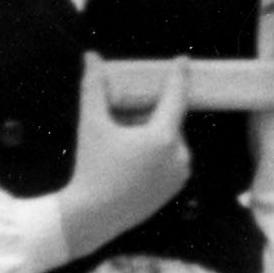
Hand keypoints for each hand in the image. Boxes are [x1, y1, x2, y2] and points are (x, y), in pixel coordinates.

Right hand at [50, 62, 196, 257]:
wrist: (92, 216)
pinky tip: (130, 163)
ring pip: (168, 140)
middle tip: (120, 122)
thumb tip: (91, 56)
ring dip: (151, 133)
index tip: (182, 60)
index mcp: (162, 138)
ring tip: (122, 147)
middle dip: (147, 114)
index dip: (178, 76)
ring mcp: (180, 174)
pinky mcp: (175, 188)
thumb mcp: (92, 124)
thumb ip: (94, 87)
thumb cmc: (92, 168)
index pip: (175, 97)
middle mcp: (179, 156)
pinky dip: (155, 152)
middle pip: (167, 120)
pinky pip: (169, 159)